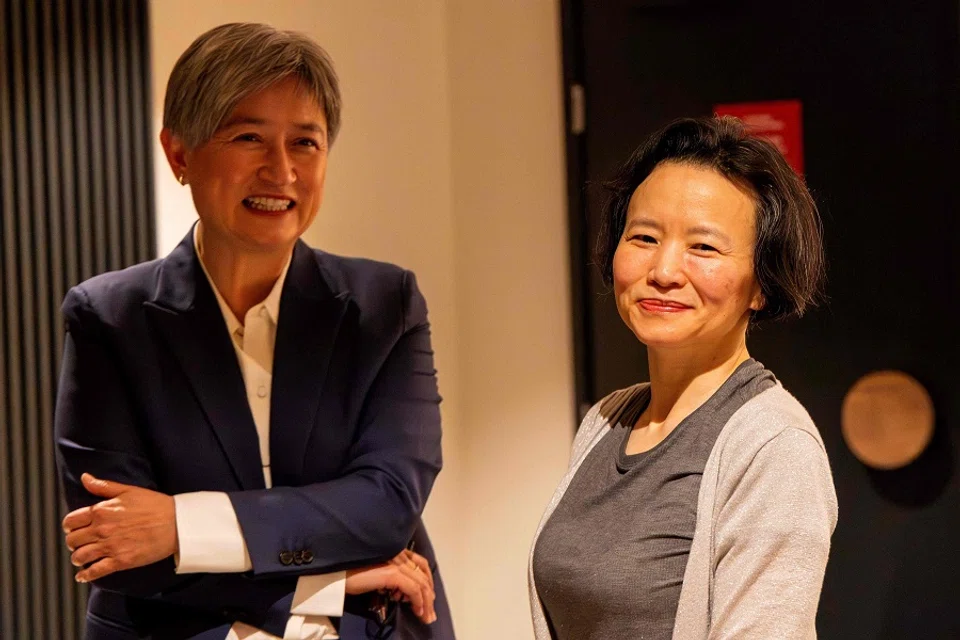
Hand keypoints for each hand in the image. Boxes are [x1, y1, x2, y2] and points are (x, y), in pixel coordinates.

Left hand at [62, 473, 177, 582]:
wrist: (176, 523)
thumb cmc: (156, 505)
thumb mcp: (128, 490)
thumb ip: (103, 486)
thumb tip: (85, 478)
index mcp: (102, 511)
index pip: (71, 521)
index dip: (70, 526)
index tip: (73, 529)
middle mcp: (102, 529)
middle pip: (72, 541)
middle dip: (73, 543)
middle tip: (79, 544)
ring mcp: (110, 546)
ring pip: (80, 557)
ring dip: (77, 558)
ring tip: (81, 558)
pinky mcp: (120, 561)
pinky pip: (94, 572)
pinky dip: (85, 575)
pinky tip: (83, 576)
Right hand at [346, 549, 436, 623]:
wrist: (336, 574)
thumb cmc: (351, 574)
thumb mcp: (377, 574)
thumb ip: (392, 577)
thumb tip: (404, 593)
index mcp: (396, 550)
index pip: (420, 563)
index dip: (428, 581)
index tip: (428, 598)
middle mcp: (398, 553)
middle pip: (423, 575)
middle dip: (429, 596)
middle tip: (430, 614)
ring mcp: (395, 562)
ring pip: (420, 583)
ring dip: (426, 602)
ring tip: (425, 617)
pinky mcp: (391, 573)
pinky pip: (412, 589)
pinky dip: (417, 601)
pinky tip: (417, 610)